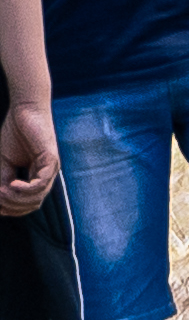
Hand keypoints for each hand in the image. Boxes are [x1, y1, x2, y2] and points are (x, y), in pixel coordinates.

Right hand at [0, 101, 52, 217]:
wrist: (25, 111)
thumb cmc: (15, 134)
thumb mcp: (4, 161)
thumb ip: (4, 178)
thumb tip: (0, 198)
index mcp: (37, 177)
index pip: (28, 202)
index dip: (11, 208)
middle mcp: (46, 175)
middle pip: (33, 204)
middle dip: (12, 206)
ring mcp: (51, 168)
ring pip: (38, 196)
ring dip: (16, 198)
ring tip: (2, 192)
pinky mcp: (51, 159)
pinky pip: (42, 182)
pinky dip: (27, 188)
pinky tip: (13, 185)